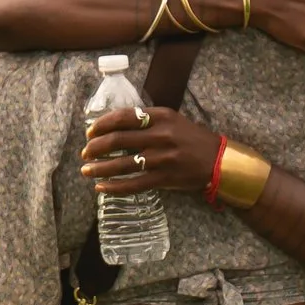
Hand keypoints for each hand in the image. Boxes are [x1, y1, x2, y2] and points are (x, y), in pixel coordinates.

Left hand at [80, 106, 225, 195]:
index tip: (89, 132)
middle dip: (95, 147)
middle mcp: (161, 135)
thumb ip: (147, 120)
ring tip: (86, 170)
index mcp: (161, 116)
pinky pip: (133, 184)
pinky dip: (114, 187)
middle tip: (85, 153)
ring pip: (122, 164)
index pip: (123, 116)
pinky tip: (102, 188)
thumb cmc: (192, 139)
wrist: (219, 161)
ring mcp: (162, 158)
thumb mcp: (172, 120)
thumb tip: (114, 126)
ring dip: (100, 168)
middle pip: (118, 139)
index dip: (102, 124)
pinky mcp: (164, 178)